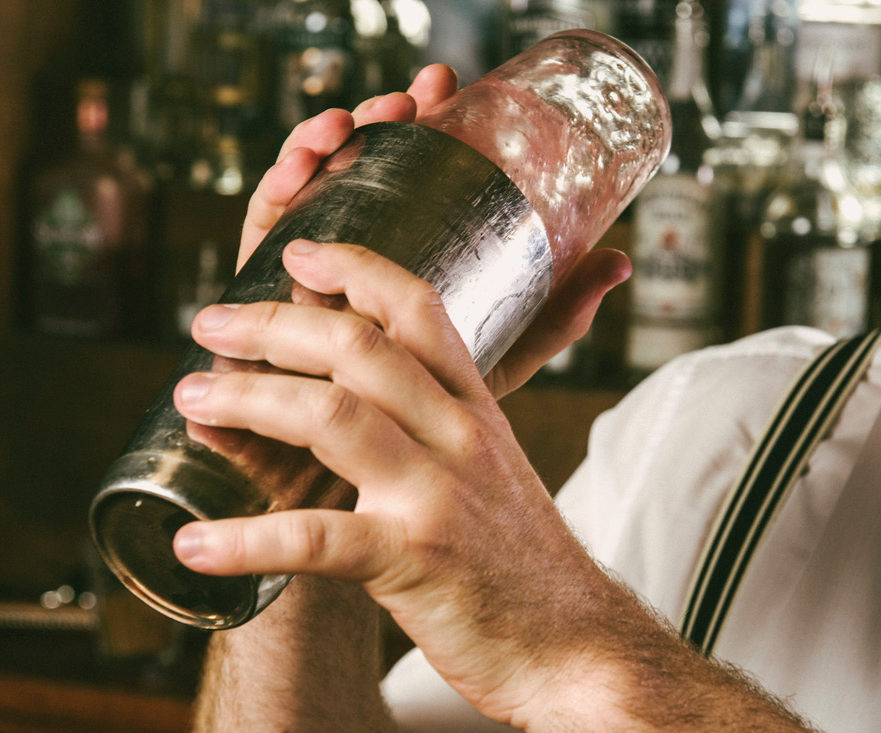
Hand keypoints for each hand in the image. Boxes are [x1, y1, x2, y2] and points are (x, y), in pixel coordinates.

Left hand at [173, 241, 623, 724]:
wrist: (573, 645)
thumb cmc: (523, 563)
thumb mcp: (495, 471)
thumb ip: (442, 427)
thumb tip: (368, 394)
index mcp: (476, 412)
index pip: (418, 311)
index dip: (353, 270)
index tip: (296, 252)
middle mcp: (459, 439)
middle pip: (358, 349)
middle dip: (271, 326)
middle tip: (209, 323)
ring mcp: (437, 496)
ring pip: (332, 417)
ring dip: (248, 399)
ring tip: (191, 398)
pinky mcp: (412, 561)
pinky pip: (316, 537)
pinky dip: (247, 539)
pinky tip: (195, 545)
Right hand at [239, 64, 630, 398]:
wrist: (365, 497)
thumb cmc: (431, 429)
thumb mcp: (498, 362)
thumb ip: (551, 319)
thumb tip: (620, 260)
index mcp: (405, 254)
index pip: (412, 173)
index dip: (426, 125)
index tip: (448, 87)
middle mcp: (355, 254)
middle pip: (363, 169)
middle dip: (382, 122)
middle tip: (412, 101)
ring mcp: (308, 270)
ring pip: (314, 189)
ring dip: (328, 141)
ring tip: (353, 123)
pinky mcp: (263, 297)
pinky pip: (260, 235)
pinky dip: (275, 192)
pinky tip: (300, 170)